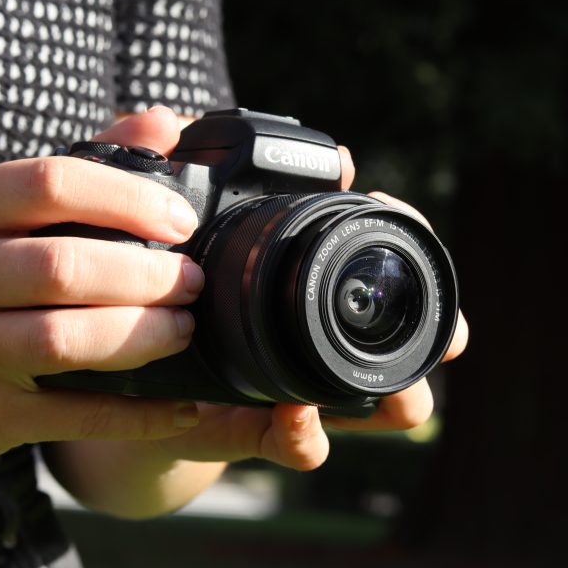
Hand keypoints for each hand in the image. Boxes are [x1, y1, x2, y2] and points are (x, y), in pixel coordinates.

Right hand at [0, 107, 204, 470]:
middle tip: (192, 282)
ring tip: (182, 329)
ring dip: (142, 335)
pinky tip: (182, 406)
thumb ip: (87, 165)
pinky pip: (75, 414)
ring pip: (64, 340)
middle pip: (63, 267)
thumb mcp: (1, 214)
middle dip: (146, 275)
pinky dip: (139, 414)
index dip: (130, 199)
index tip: (182, 221)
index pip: (52, 183)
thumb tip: (165, 122)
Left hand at [145, 151, 469, 470]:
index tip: (381, 204)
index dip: (403, 229)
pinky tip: (294, 414)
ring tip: (388, 387)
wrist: (119, 380)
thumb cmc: (150, 288)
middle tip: (448, 332)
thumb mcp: (148, 229)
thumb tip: (163, 119)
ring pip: (391, 404)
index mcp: (312, 281)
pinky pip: (305, 449)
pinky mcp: (265, 435)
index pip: (384, 252)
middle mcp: (325, 336)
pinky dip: (308, 435)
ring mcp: (307, 390)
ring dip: (399, 397)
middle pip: (421, 339)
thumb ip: (149, 172)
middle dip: (446, 333)